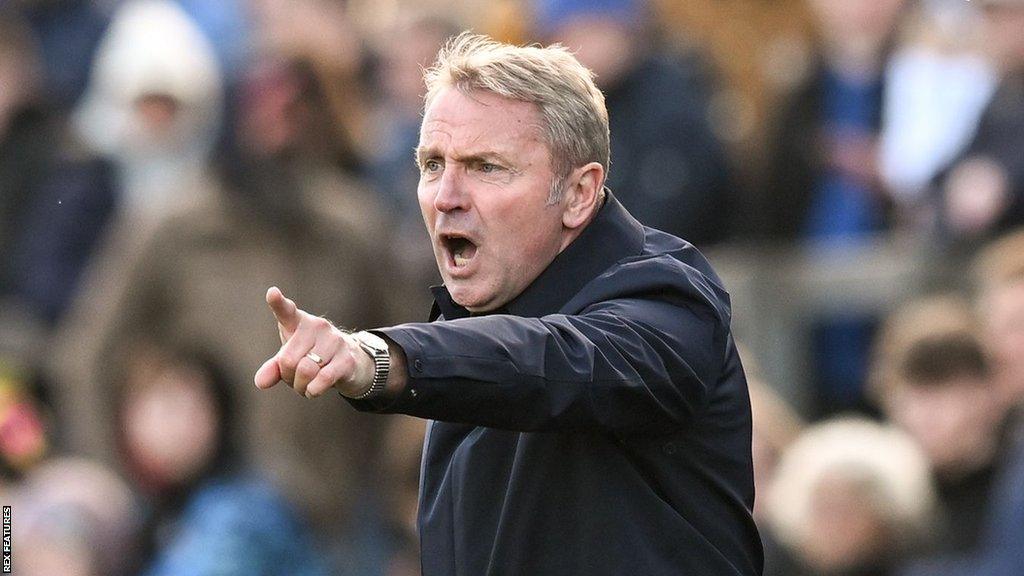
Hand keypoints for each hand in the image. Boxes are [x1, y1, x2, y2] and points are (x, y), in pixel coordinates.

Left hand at [254, 287, 373, 397]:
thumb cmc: (314, 356)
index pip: (286, 310)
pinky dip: (313, 390)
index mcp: (299, 322)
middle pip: (288, 360)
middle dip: (288, 377)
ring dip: (300, 386)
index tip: (272, 293)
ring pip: (305, 370)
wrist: (351, 362)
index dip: (278, 302)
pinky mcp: (347, 359)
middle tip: (295, 378)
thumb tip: (260, 382)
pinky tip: (313, 391)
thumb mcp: (291, 359)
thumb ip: (274, 368)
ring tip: (305, 385)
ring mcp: (334, 341)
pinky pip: (323, 379)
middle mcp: (318, 327)